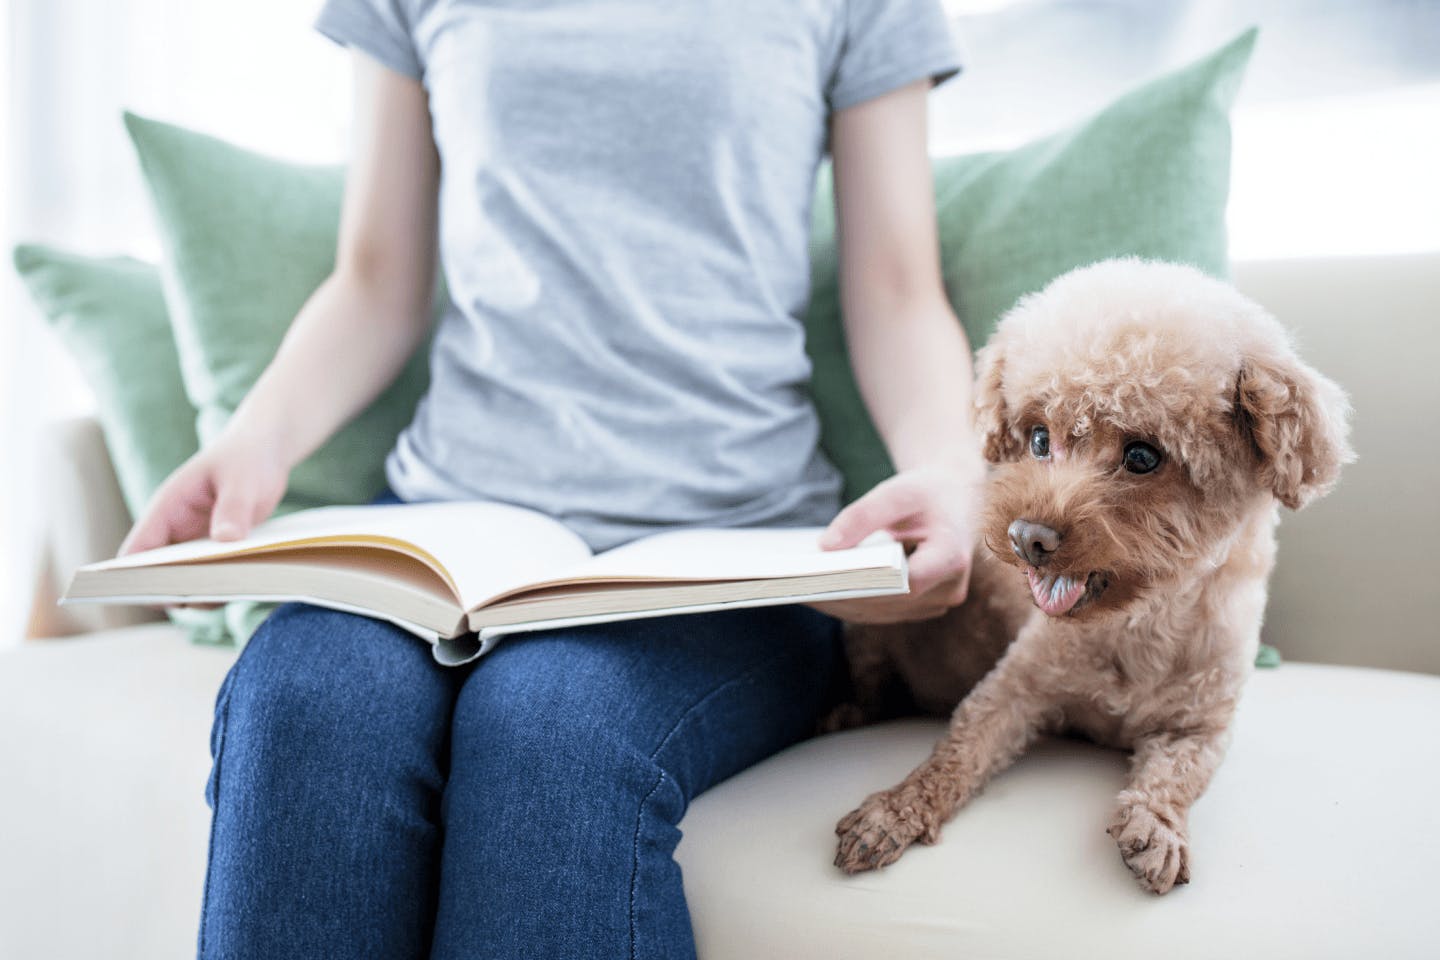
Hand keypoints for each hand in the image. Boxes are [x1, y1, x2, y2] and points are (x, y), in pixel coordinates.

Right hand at [119, 425, 289, 610]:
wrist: (264, 452)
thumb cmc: (246, 458)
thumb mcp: (241, 479)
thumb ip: (233, 507)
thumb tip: (227, 540)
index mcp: (167, 509)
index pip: (137, 550)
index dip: (133, 577)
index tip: (149, 596)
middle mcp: (176, 531)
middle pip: (161, 574)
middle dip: (177, 590)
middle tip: (205, 597)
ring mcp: (196, 544)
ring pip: (190, 581)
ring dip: (206, 592)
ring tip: (232, 592)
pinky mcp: (219, 552)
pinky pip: (215, 578)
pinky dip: (227, 587)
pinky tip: (248, 587)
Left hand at [808, 464, 980, 623]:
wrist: (955, 500)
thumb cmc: (926, 493)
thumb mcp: (898, 492)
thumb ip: (862, 516)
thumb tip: (825, 547)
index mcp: (951, 557)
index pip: (904, 581)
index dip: (864, 584)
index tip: (824, 579)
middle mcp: (948, 589)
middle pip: (887, 602)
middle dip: (841, 594)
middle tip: (796, 586)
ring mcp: (936, 603)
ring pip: (880, 613)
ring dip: (840, 604)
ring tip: (797, 590)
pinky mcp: (919, 607)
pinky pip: (880, 612)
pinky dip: (849, 602)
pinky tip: (817, 591)